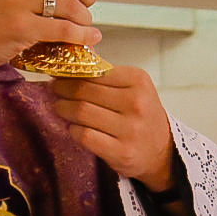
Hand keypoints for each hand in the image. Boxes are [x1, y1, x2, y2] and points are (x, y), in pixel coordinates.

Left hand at [51, 66, 175, 191]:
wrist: (162, 151)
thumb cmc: (142, 115)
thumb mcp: (134, 88)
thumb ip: (106, 76)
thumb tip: (69, 63)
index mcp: (138, 80)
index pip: (95, 72)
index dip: (72, 72)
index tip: (60, 74)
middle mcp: (137, 103)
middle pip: (85, 91)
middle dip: (63, 89)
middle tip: (54, 89)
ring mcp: (130, 129)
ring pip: (82, 113)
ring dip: (63, 109)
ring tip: (59, 107)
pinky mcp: (121, 152)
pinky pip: (85, 136)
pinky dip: (74, 130)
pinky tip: (73, 127)